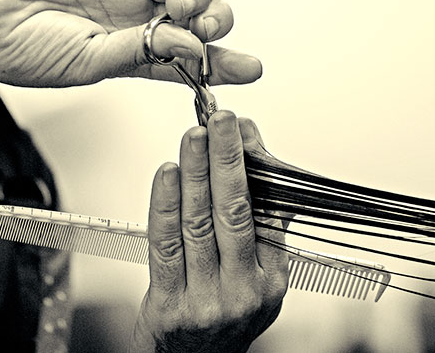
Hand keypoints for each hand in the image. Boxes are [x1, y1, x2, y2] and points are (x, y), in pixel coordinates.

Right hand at [0, 0, 262, 86]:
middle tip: (201, 26)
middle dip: (209, 20)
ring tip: (184, 0)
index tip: (252, 68)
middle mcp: (137, 16)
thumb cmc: (30, 49)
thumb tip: (188, 44)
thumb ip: (140, 51)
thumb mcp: (89, 62)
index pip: (189, 58)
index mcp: (134, 52)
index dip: (223, 63)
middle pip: (195, 16)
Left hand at [131, 111, 288, 352]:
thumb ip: (264, 228)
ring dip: (195, 173)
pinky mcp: (168, 304)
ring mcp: (205, 300)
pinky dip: (165, 204)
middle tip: (220, 120)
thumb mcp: (261, 280)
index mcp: (270, 281)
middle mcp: (242, 291)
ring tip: (193, 136)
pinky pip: (165, 244)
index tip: (242, 129)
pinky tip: (168, 174)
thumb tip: (259, 164)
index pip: (264, 213)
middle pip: (233, 212)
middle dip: (226, 159)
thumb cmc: (224, 315)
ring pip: (198, 224)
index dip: (251, 166)